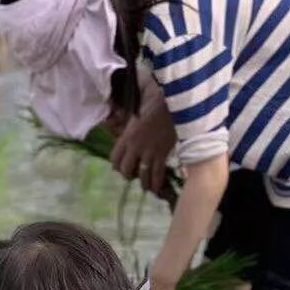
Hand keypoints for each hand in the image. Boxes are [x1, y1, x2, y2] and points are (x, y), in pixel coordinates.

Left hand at [110, 81, 176, 197]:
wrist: (175, 103)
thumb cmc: (156, 101)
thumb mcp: (136, 110)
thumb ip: (129, 120)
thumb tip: (117, 118)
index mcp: (127, 136)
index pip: (114, 158)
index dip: (117, 165)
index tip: (121, 166)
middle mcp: (135, 147)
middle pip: (125, 170)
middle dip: (129, 175)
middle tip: (134, 175)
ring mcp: (149, 152)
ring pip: (142, 175)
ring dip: (144, 183)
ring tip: (146, 186)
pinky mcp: (163, 154)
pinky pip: (158, 174)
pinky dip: (157, 183)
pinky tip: (157, 188)